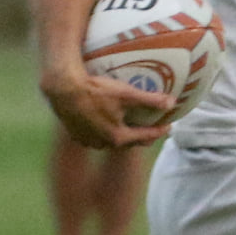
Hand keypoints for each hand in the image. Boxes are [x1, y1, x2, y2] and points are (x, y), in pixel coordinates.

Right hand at [40, 66, 174, 148]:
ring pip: (112, 140)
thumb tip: (172, 103)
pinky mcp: (76, 135)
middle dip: (143, 135)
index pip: (146, 137)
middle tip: (152, 126)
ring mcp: (88, 141)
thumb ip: (150, 100)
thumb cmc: (95, 91)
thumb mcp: (126, 94)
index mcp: (118, 137)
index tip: (169, 125)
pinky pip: (97, 136)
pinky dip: (106, 131)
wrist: (63, 89)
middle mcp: (103, 144)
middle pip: (130, 142)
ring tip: (130, 124)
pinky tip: (107, 121)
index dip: (160, 130)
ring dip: (122, 134)